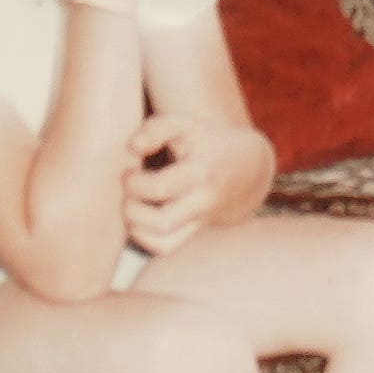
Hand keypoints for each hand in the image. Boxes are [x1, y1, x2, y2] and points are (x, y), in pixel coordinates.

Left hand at [121, 114, 277, 253]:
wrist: (244, 167)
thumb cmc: (205, 142)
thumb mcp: (185, 124)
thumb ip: (156, 128)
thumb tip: (132, 147)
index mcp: (201, 171)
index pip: (161, 187)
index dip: (134, 181)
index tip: (130, 169)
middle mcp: (203, 201)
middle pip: (162, 222)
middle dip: (131, 208)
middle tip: (129, 190)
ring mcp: (199, 220)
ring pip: (163, 243)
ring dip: (135, 227)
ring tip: (131, 206)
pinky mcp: (193, 232)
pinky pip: (165, 248)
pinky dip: (143, 238)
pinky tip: (138, 218)